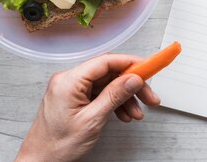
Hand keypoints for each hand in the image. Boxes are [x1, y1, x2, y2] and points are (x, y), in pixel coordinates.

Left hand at [15, 54, 160, 161]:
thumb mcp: (92, 120)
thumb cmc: (57, 145)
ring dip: (124, 97)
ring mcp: (71, 89)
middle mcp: (69, 80)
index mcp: (69, 80)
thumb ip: (114, 96)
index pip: (106, 61)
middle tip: (148, 96)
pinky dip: (113, 103)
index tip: (148, 68)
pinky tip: (123, 114)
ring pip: (106, 85)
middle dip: (131, 85)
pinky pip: (98, 94)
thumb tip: (132, 79)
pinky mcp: (73, 98)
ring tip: (136, 113)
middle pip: (108, 73)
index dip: (130, 63)